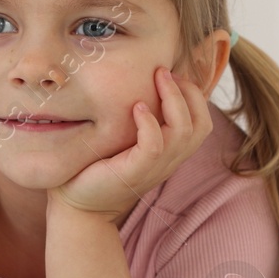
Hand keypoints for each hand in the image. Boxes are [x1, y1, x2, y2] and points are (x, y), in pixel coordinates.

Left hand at [50, 66, 212, 220]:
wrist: (77, 206)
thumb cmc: (95, 167)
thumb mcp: (124, 140)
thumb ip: (136, 121)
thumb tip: (134, 82)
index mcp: (170, 153)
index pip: (201, 122)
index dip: (193, 95)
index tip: (171, 74)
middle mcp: (168, 161)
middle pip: (201, 124)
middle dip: (188, 92)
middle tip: (164, 71)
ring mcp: (153, 168)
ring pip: (183, 132)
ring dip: (172, 99)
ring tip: (156, 78)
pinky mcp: (134, 173)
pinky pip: (155, 145)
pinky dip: (149, 123)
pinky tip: (137, 107)